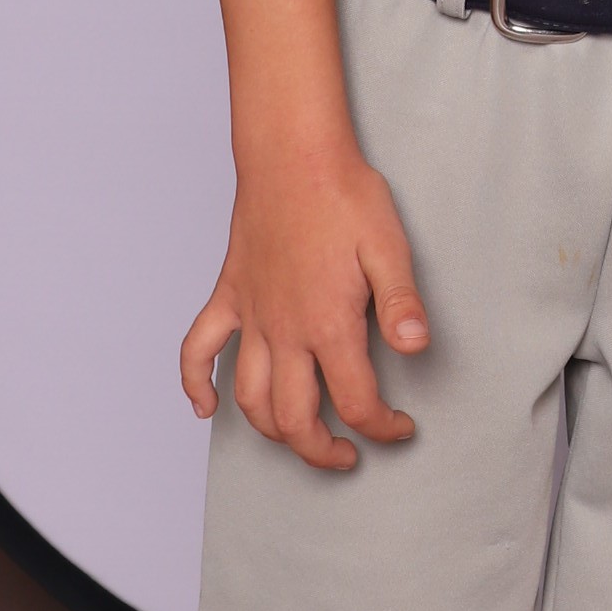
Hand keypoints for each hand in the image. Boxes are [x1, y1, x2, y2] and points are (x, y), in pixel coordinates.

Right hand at [180, 151, 429, 468]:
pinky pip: (197, 350)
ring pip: (250, 397)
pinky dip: (195, 384)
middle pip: (294, 417)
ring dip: (271, 432)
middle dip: (321, 450)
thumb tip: (416, 347)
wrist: (293, 155)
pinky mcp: (229, 296)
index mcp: (329, 324)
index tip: (398, 429)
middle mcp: (285, 330)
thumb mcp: (389, 246)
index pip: (355, 401)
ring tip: (298, 439)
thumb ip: (400, 302)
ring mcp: (252, 316)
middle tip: (347, 454)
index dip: (380, 427)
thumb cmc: (344, 194)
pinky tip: (206, 406)